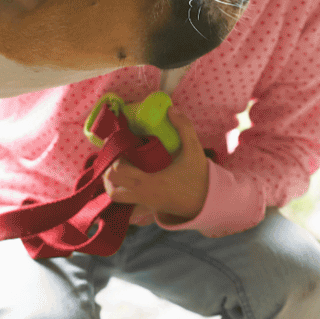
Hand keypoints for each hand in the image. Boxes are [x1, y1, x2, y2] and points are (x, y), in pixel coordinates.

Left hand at [102, 108, 209, 225]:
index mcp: (149, 181)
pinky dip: (124, 194)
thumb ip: (184, 127)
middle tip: (121, 159)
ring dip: (114, 185)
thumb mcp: (194, 149)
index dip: (116, 159)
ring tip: (124, 170)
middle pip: (111, 188)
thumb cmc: (199, 177)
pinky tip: (131, 182)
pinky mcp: (148, 209)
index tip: (125, 150)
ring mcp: (144, 205)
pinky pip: (127, 205)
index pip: (118, 172)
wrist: (209, 202)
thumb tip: (171, 109)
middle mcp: (143, 195)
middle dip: (110, 173)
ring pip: (117, 199)